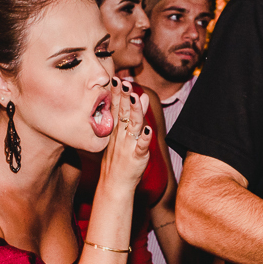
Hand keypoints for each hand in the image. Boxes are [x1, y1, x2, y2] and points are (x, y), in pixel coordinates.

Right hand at [101, 79, 152, 194]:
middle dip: (124, 97)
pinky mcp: (137, 158)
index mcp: (116, 130)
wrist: (114, 184)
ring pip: (132, 127)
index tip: (116, 79)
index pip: (116, 108)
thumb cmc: (119, 159)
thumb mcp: (121, 136)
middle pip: (123, 113)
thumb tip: (141, 96)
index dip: (117, 94)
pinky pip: (141, 148)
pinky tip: (148, 131)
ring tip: (136, 98)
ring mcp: (128, 146)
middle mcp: (121, 136)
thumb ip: (131, 116)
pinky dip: (144, 140)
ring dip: (135, 112)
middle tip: (124, 83)